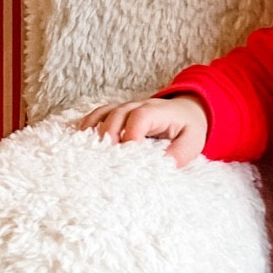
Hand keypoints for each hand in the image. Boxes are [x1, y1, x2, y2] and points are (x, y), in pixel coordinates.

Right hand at [76, 93, 209, 166]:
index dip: (131, 133)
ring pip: (105, 113)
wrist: (187, 112)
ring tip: (89, 149)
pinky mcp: (117, 114)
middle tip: (106, 156)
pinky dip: (89, 124)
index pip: (141, 117)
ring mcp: (126, 108)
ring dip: (95, 130)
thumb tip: (161, 166)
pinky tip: (80, 137)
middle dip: (109, 135)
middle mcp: (139, 106)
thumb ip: (178, 154)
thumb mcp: (192, 143)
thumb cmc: (188, 129)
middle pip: (118, 114)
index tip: (128, 153)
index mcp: (158, 112)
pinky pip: (99, 114)